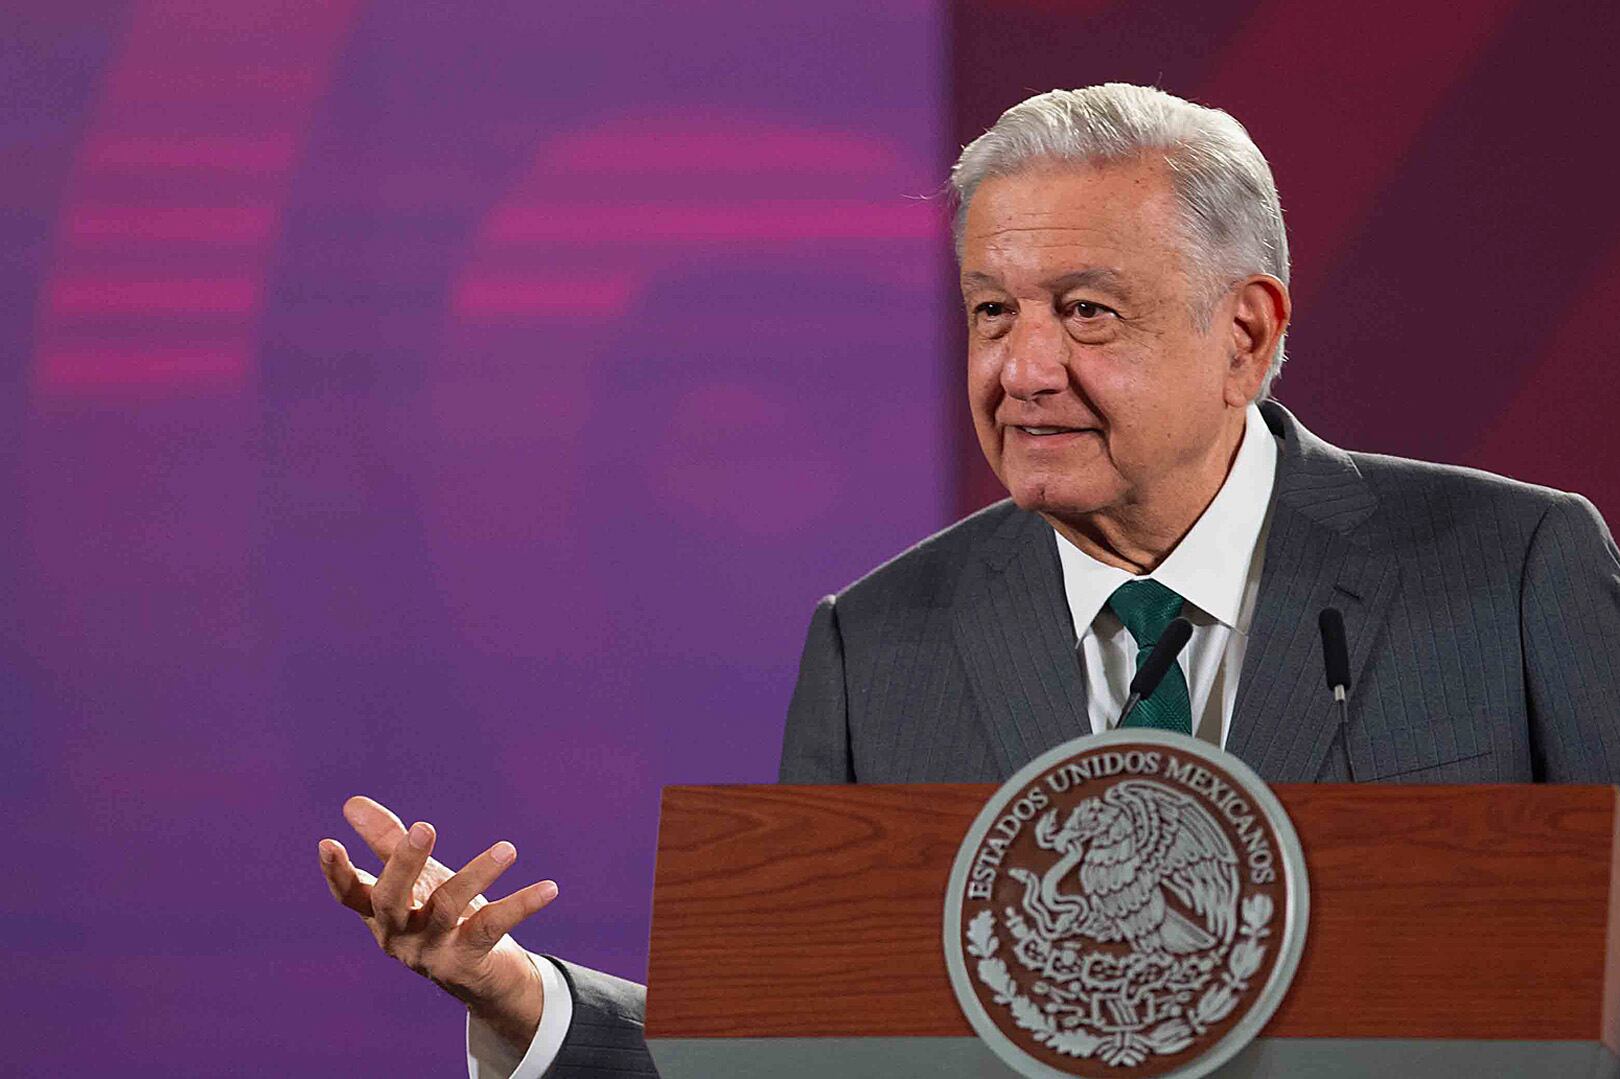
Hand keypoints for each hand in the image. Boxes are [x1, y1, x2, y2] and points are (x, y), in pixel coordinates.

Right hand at [319, 795, 559, 1051]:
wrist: (484, 977)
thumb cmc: (440, 916)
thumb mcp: (415, 879)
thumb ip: (387, 842)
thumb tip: (351, 803)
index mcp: (381, 915)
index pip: (350, 896)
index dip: (336, 873)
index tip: (327, 842)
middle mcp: (399, 936)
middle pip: (391, 901)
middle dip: (406, 864)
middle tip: (424, 827)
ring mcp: (431, 952)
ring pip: (447, 909)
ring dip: (477, 874)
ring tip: (508, 849)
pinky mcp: (468, 962)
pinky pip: (494, 928)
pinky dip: (522, 905)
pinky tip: (550, 888)